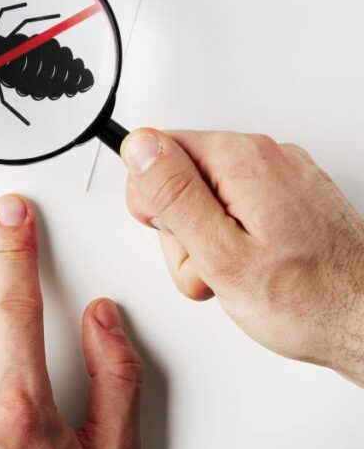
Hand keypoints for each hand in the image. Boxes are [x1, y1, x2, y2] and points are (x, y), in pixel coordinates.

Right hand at [122, 129, 363, 384]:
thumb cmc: (309, 300)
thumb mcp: (219, 254)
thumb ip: (173, 195)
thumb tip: (140, 148)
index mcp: (243, 159)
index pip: (157, 149)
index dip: (154, 200)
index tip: (177, 232)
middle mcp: (268, 157)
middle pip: (181, 175)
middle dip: (182, 227)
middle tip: (210, 263)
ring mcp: (285, 177)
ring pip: (207, 196)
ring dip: (208, 240)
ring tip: (236, 272)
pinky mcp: (295, 199)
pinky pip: (239, 208)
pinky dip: (236, 239)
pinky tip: (253, 266)